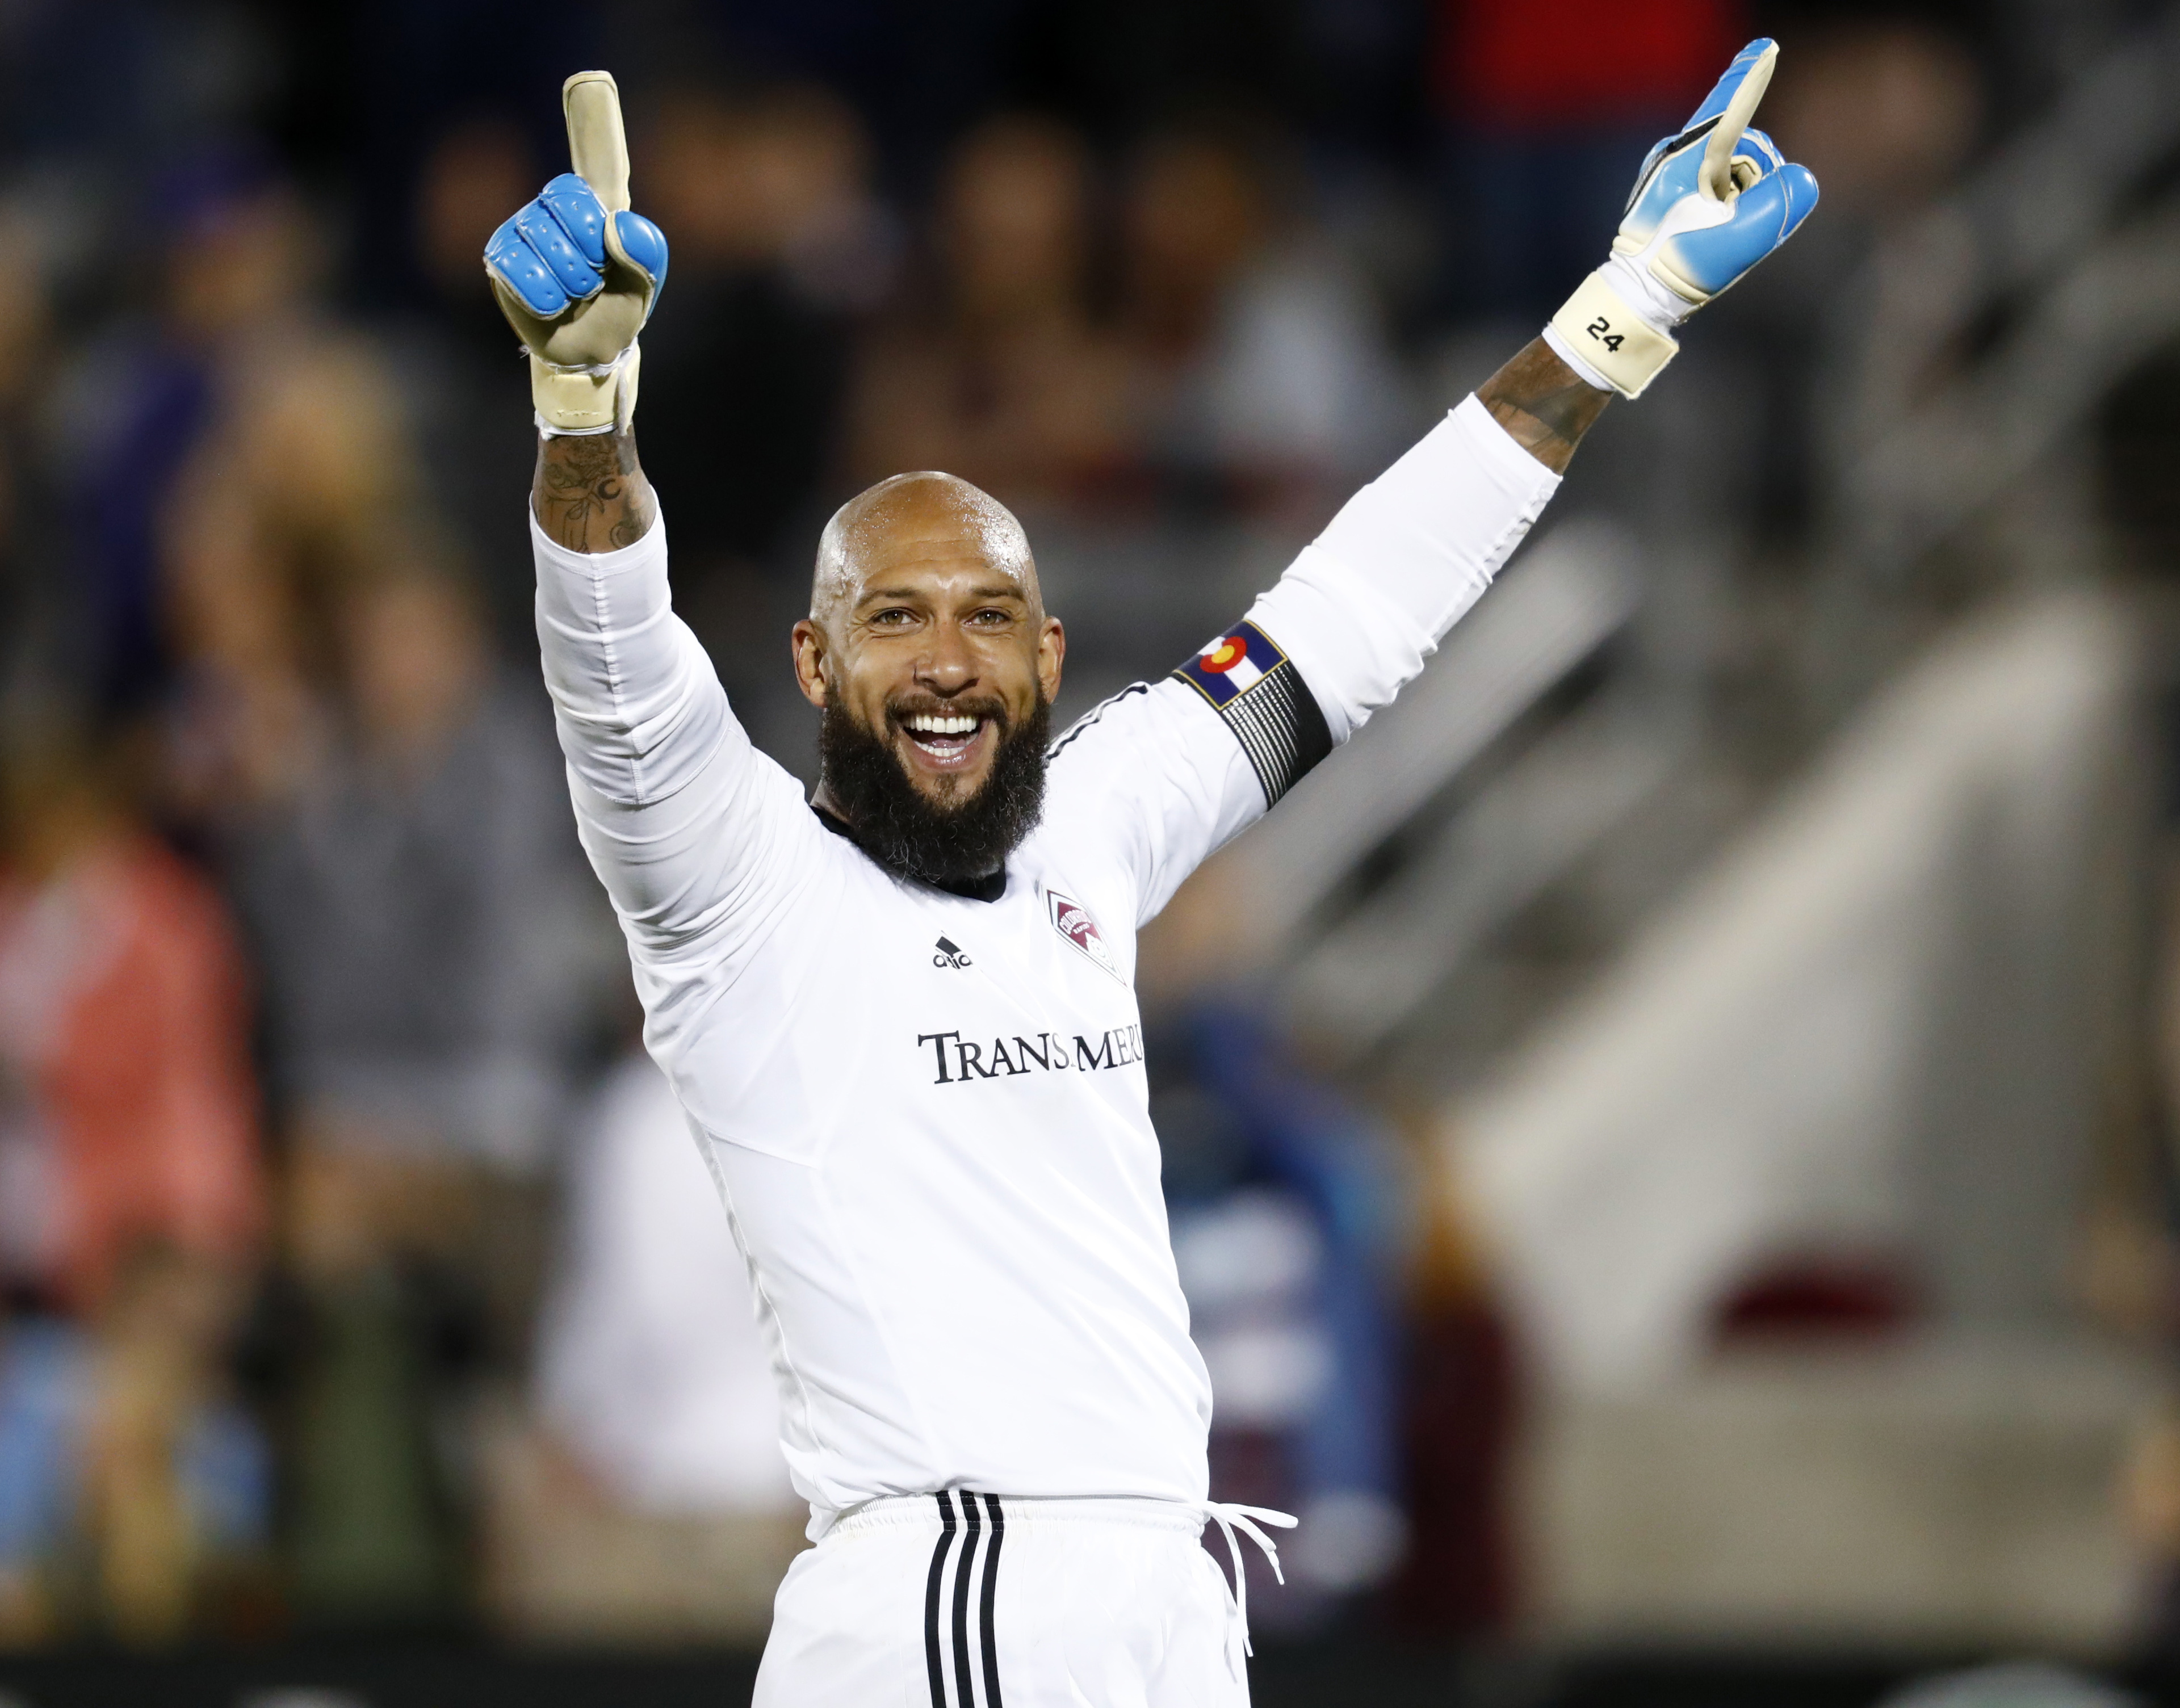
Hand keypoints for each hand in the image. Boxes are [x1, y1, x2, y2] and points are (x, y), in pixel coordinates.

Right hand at [485, 71, 668, 433]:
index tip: (591, 80)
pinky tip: (550, 305)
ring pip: (547, 244)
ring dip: (570, 284)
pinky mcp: (500, 254)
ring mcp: (524, 227)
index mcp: (600, 209)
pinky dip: (543, 298)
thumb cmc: (613, 318)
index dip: (595, 123)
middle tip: (593, 281)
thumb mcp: (640, 292)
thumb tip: (615, 226)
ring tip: (573, 298)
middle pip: (573, 203)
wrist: (582, 357)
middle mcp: (558, 208)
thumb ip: (643, 258)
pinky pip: (520, 270)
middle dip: (590, 251)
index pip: (599, 161)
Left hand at [1545, 39, 1818, 398]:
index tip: (1765, 48)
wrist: (1638, 294)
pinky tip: (1714, 225)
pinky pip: (1722, 177)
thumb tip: (1799, 179)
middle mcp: (1679, 155)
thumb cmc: (1678, 267)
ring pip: (1736, 163)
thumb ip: (1778, 205)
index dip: (1748, 79)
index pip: (1727, 109)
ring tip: (1715, 228)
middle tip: (1729, 220)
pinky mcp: (1679, 183)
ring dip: (1741, 194)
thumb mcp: (1734, 241)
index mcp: (1687, 160)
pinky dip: (1730, 199)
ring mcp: (1677, 168)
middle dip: (1752, 178)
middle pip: (1743, 144)